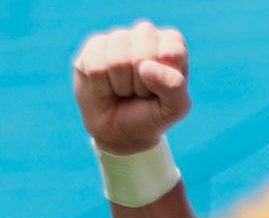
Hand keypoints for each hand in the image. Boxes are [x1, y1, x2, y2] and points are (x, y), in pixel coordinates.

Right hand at [73, 22, 190, 154]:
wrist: (120, 131)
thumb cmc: (152, 115)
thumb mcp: (174, 109)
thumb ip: (174, 87)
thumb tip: (146, 67)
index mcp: (172, 44)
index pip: (172, 49)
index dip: (166, 77)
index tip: (163, 89)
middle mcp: (145, 34)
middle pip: (142, 53)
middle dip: (142, 83)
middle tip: (141, 91)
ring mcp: (117, 37)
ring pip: (117, 60)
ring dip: (122, 86)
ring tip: (125, 89)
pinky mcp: (92, 46)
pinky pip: (95, 67)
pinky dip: (102, 87)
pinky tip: (107, 87)